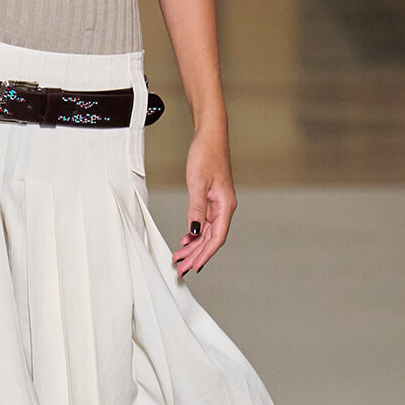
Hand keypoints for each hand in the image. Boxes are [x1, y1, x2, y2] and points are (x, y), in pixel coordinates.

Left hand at [172, 134, 235, 277]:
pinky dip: (195, 233)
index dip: (205, 254)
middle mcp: (225, 207)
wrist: (210, 136)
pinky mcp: (212, 199)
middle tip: (181, 269)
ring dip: (194, 247)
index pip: (217, 237)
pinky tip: (186, 240)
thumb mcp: (197, 184)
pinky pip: (204, 222)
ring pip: (207, 232)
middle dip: (196, 255)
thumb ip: (196, 210)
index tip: (194, 267)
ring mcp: (219, 204)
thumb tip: (195, 232)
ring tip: (179, 258)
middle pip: (212, 239)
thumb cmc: (206, 155)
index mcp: (225, 205)